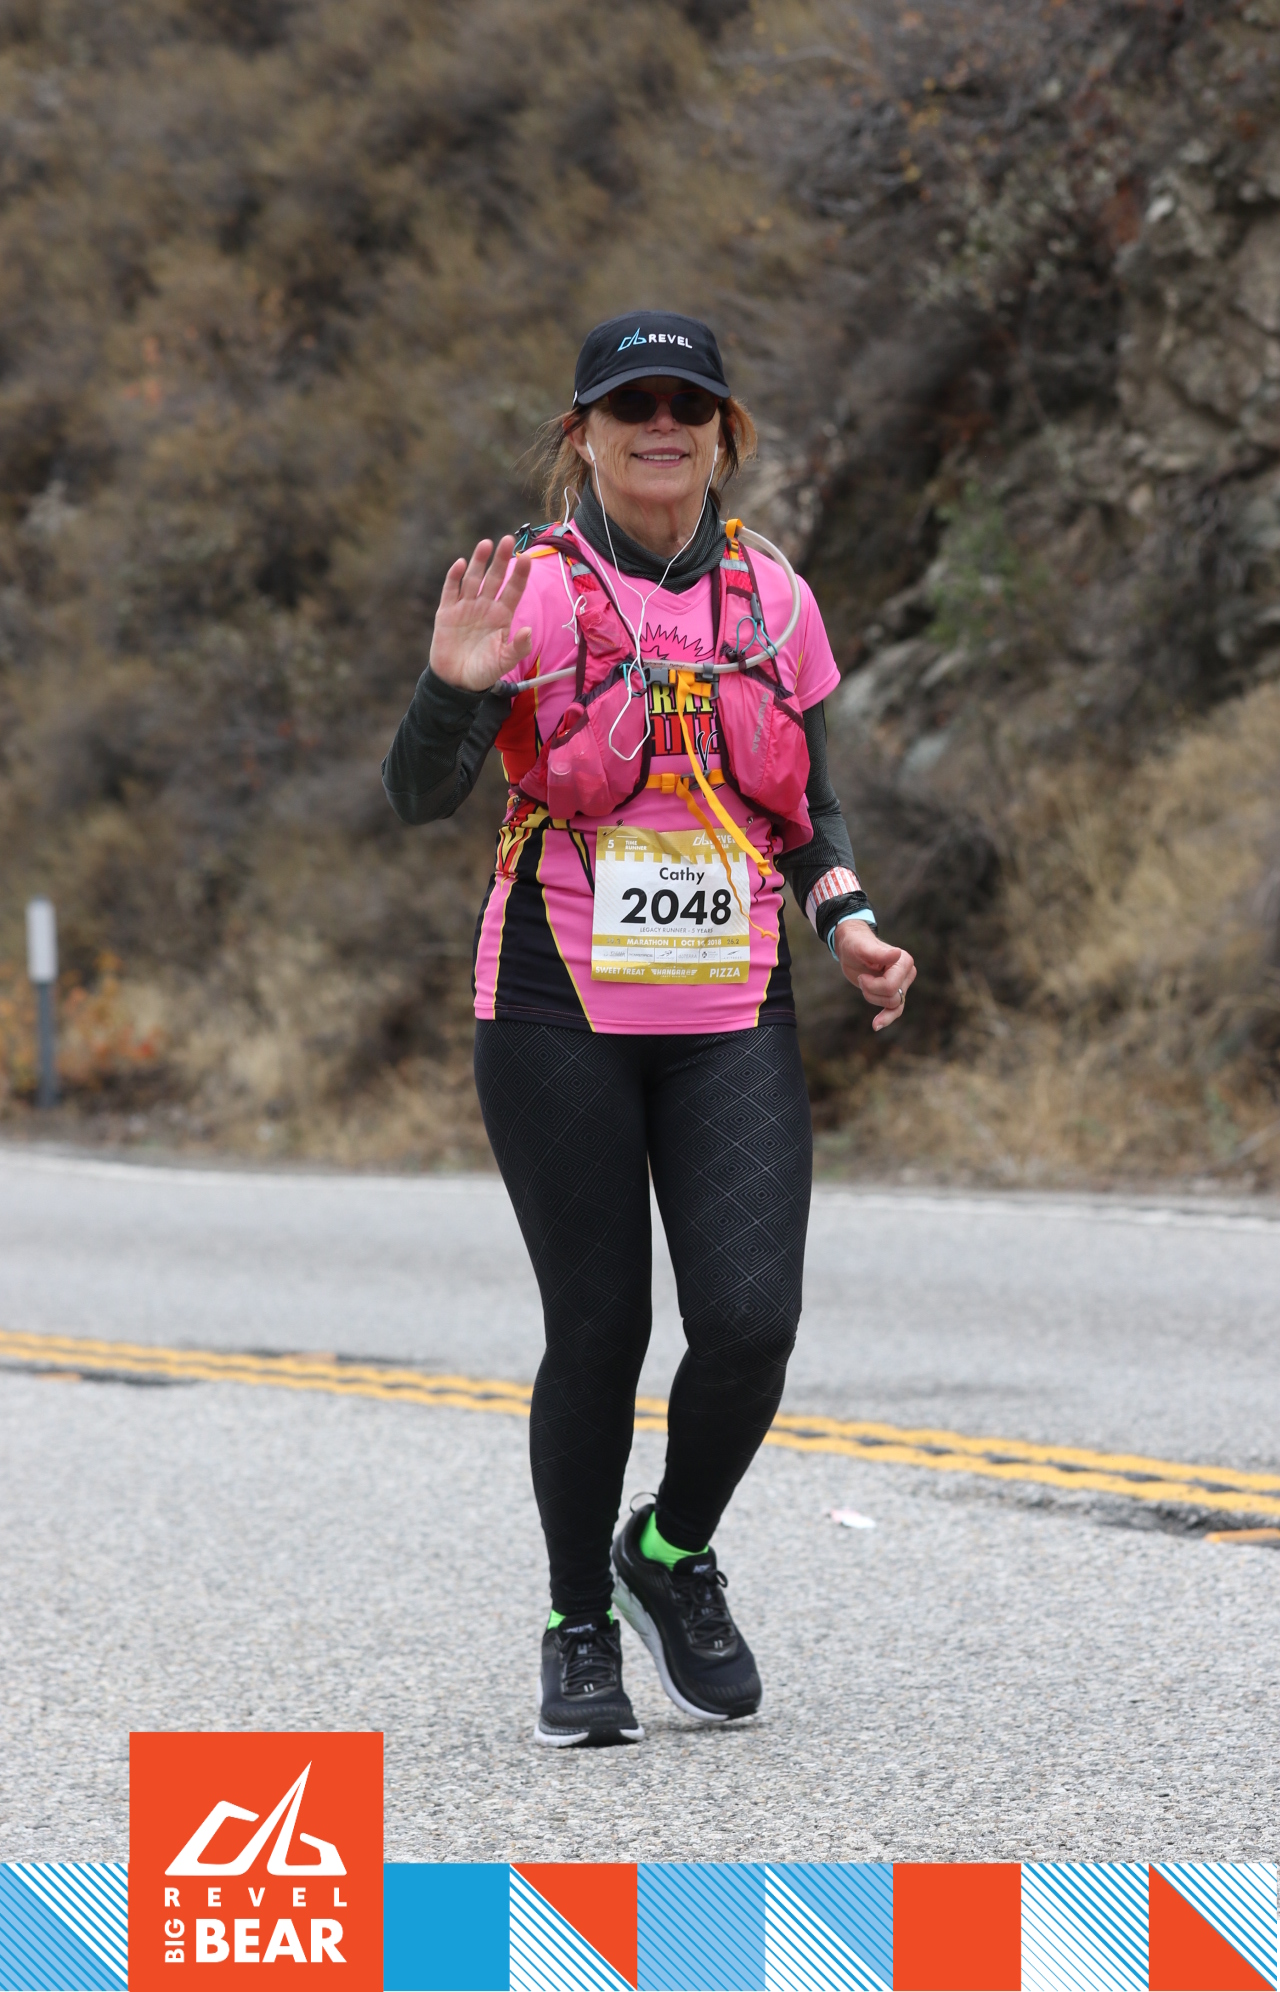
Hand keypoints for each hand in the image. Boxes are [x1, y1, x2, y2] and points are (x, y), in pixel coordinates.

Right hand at [429, 536, 533, 691]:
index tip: (526, 558)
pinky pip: (450, 591)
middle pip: (494, 578)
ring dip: (478, 562)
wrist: (456, 682)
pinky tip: (460, 564)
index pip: (513, 590)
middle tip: (507, 540)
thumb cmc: (483, 672)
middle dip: (500, 559)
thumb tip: (529, 630)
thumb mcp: (504, 662)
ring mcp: (465, 607)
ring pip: (473, 579)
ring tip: (486, 544)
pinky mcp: (446, 612)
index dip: (520, 574)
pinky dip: (454, 577)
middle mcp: (485, 607)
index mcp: (502, 616)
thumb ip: (518, 648)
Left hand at [832, 919, 916, 1031]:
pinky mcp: (896, 992)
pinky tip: (876, 1025)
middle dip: (872, 992)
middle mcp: (908, 972)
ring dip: (873, 998)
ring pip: (892, 1006)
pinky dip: (887, 1019)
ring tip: (865, 983)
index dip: (872, 985)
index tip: (862, 976)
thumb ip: (878, 953)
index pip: (891, 986)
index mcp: (904, 961)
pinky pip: (896, 1011)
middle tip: (862, 978)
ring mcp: (903, 984)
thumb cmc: (856, 945)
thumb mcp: (862, 948)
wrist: (851, 948)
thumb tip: (897, 954)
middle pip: (892, 998)